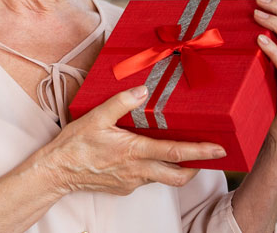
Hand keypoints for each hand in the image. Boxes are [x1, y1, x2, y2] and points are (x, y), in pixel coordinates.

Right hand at [42, 86, 225, 195]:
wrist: (57, 171)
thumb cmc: (75, 144)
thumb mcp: (96, 117)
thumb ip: (121, 102)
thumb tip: (143, 90)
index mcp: (134, 151)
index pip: (175, 152)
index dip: (200, 152)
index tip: (219, 149)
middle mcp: (137, 170)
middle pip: (178, 176)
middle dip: (196, 167)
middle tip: (206, 156)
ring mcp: (131, 181)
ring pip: (161, 178)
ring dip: (173, 168)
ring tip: (176, 153)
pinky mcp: (123, 187)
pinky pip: (144, 179)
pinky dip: (151, 169)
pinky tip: (142, 157)